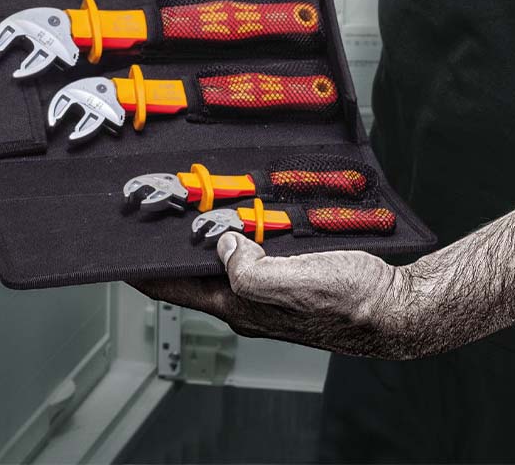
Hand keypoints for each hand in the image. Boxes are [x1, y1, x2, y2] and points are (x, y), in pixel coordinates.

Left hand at [133, 233, 428, 359]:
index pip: (175, 288)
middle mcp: (250, 301)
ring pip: (226, 260)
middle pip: (196, 274)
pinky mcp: (292, 277)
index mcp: (241, 305)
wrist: (396, 309)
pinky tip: (250, 213)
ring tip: (196, 204)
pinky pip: (255, 252)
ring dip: (210, 235)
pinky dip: (243, 231)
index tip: (118, 250)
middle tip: (159, 210)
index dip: (143, 269)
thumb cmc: (352, 301)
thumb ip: (252, 269)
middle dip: (174, 246)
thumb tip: (225, 246)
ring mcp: (270, 291)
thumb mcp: (294, 282)